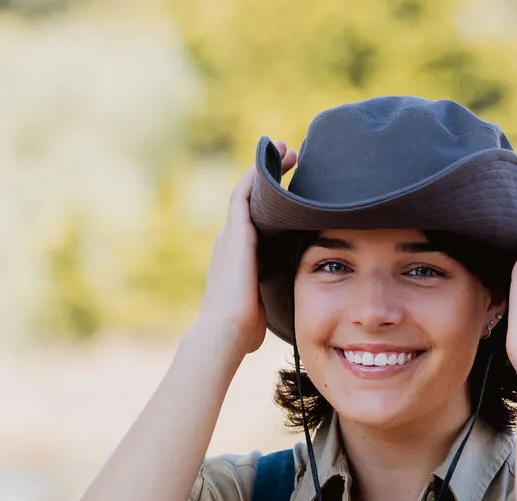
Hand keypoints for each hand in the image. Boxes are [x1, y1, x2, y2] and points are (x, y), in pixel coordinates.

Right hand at [195, 139, 297, 359]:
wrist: (225, 334)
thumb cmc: (242, 330)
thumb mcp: (260, 306)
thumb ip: (267, 298)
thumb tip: (276, 309)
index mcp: (236, 257)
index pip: (254, 219)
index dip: (271, 199)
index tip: (291, 185)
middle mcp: (229, 242)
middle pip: (249, 198)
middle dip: (270, 175)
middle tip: (291, 156)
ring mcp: (229, 237)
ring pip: (246, 192)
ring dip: (265, 169)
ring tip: (285, 149)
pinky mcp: (235, 236)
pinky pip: (242, 197)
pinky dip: (254, 177)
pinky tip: (269, 160)